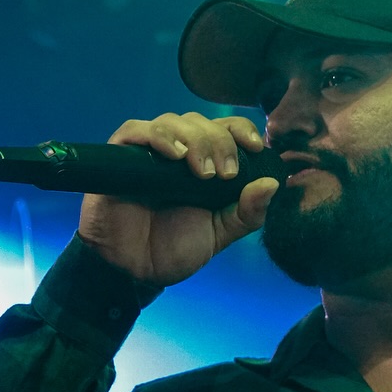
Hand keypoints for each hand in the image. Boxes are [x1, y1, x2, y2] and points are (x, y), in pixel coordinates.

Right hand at [77, 112, 279, 286]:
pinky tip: (172, 154)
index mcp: (204, 162)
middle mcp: (177, 152)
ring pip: (171, 121)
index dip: (242, 130)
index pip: (225, 128)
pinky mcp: (118, 157)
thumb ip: (247, 212)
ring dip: (192, 139)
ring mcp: (147, 152)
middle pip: (200, 121)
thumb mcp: (220, 233)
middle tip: (222, 173)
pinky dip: (156, 136)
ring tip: (200, 171)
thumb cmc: (174, 249)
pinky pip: (134, 131)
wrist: (134, 271)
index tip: (255, 147)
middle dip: (218, 142)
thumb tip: (273, 184)